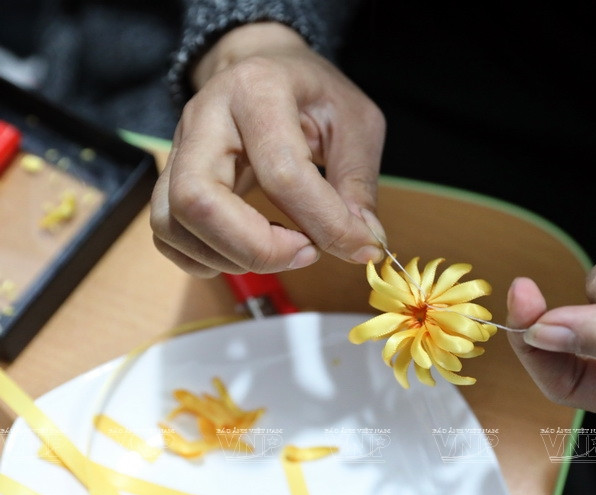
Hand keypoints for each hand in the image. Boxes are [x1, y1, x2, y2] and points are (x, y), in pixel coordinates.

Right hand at [151, 22, 385, 276]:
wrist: (265, 68)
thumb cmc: (314, 95)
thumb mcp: (357, 123)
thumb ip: (358, 183)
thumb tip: (362, 242)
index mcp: (259, 91)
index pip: (282, 172)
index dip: (324, 222)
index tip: (358, 245)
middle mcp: (205, 117)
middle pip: (198, 199)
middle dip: (256, 247)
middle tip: (306, 253)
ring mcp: (180, 149)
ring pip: (172, 222)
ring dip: (230, 258)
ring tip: (281, 252)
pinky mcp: (171, 179)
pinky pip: (167, 234)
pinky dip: (204, 260)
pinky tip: (247, 254)